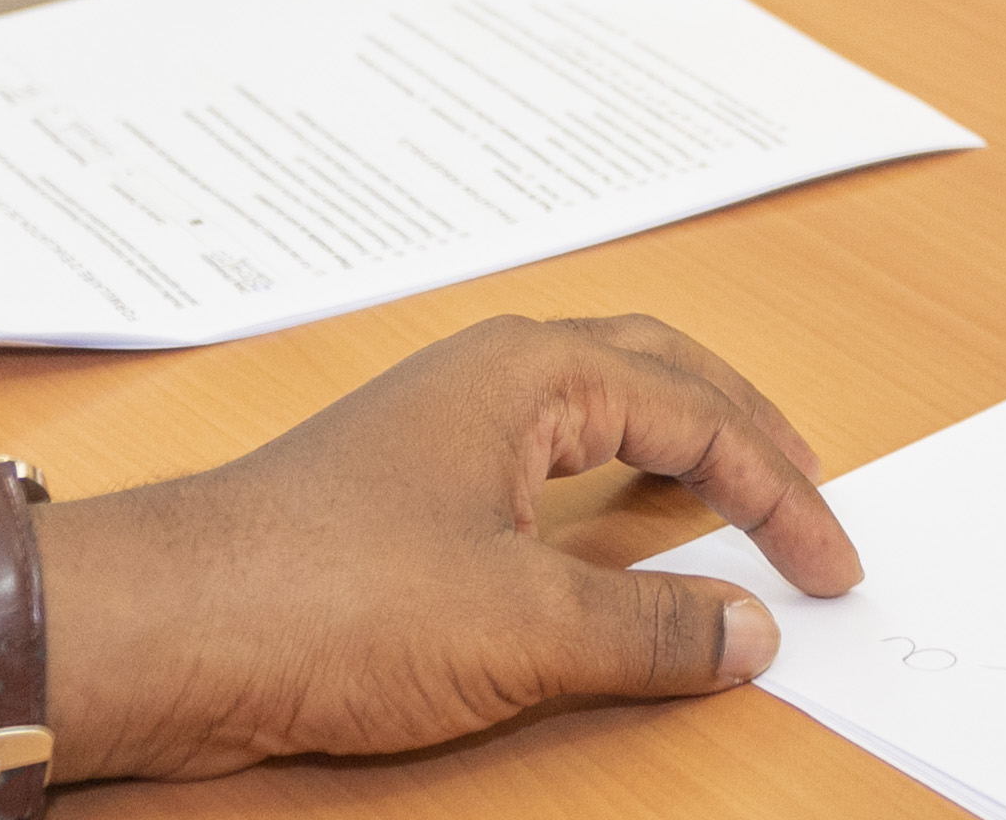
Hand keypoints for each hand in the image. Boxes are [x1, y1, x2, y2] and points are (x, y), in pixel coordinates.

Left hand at [38, 312, 861, 776]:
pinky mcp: (409, 493)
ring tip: (736, 498)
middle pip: (657, 376)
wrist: (169, 630)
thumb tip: (750, 631)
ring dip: (678, 447)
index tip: (836, 567)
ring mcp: (445, 431)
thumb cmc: (326, 599)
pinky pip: (546, 464)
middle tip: (813, 498)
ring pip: (597, 411)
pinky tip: (615, 537)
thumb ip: (651, 628)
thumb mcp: (522, 627)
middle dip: (745, 433)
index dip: (783, 491)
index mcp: (532, 374)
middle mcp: (492, 379)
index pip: (701, 414)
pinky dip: (613, 491)